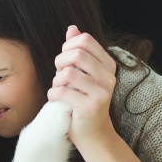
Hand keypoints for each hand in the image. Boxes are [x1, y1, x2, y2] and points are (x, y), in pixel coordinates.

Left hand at [48, 25, 116, 147]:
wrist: (93, 134)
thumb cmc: (84, 101)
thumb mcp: (83, 74)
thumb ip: (78, 51)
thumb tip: (72, 28)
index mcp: (108, 65)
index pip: (85, 40)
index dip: (68, 46)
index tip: (64, 61)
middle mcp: (108, 77)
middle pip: (77, 54)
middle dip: (60, 62)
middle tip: (59, 75)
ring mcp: (101, 93)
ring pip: (68, 74)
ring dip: (56, 81)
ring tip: (59, 89)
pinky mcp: (90, 107)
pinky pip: (63, 92)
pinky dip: (53, 95)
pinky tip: (57, 100)